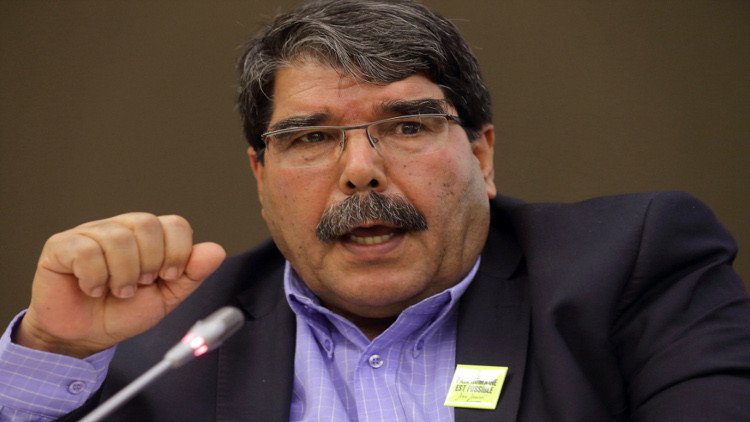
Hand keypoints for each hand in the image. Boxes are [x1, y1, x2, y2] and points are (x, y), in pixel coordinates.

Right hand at [15, 213, 225, 357]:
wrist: (84, 337)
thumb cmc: (122, 313)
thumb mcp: (166, 298)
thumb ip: (191, 275)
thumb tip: (216, 251)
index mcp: (148, 238)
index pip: (175, 224)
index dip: (178, 252)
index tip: (169, 276)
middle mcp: (121, 228)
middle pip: (147, 224)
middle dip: (150, 263)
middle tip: (140, 285)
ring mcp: (90, 234)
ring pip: (117, 237)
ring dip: (122, 275)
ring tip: (116, 291)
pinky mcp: (61, 246)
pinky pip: (85, 250)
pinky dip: (94, 277)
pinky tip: (91, 289)